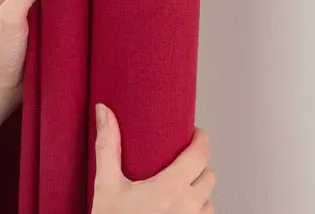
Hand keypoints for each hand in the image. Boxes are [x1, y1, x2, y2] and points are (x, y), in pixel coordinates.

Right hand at [92, 105, 215, 213]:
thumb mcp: (106, 185)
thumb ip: (108, 145)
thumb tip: (104, 110)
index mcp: (171, 189)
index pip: (202, 154)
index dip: (201, 139)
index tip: (194, 132)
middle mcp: (188, 209)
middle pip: (208, 174)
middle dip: (197, 164)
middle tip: (179, 158)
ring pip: (209, 199)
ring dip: (198, 190)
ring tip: (178, 185)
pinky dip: (196, 210)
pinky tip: (177, 208)